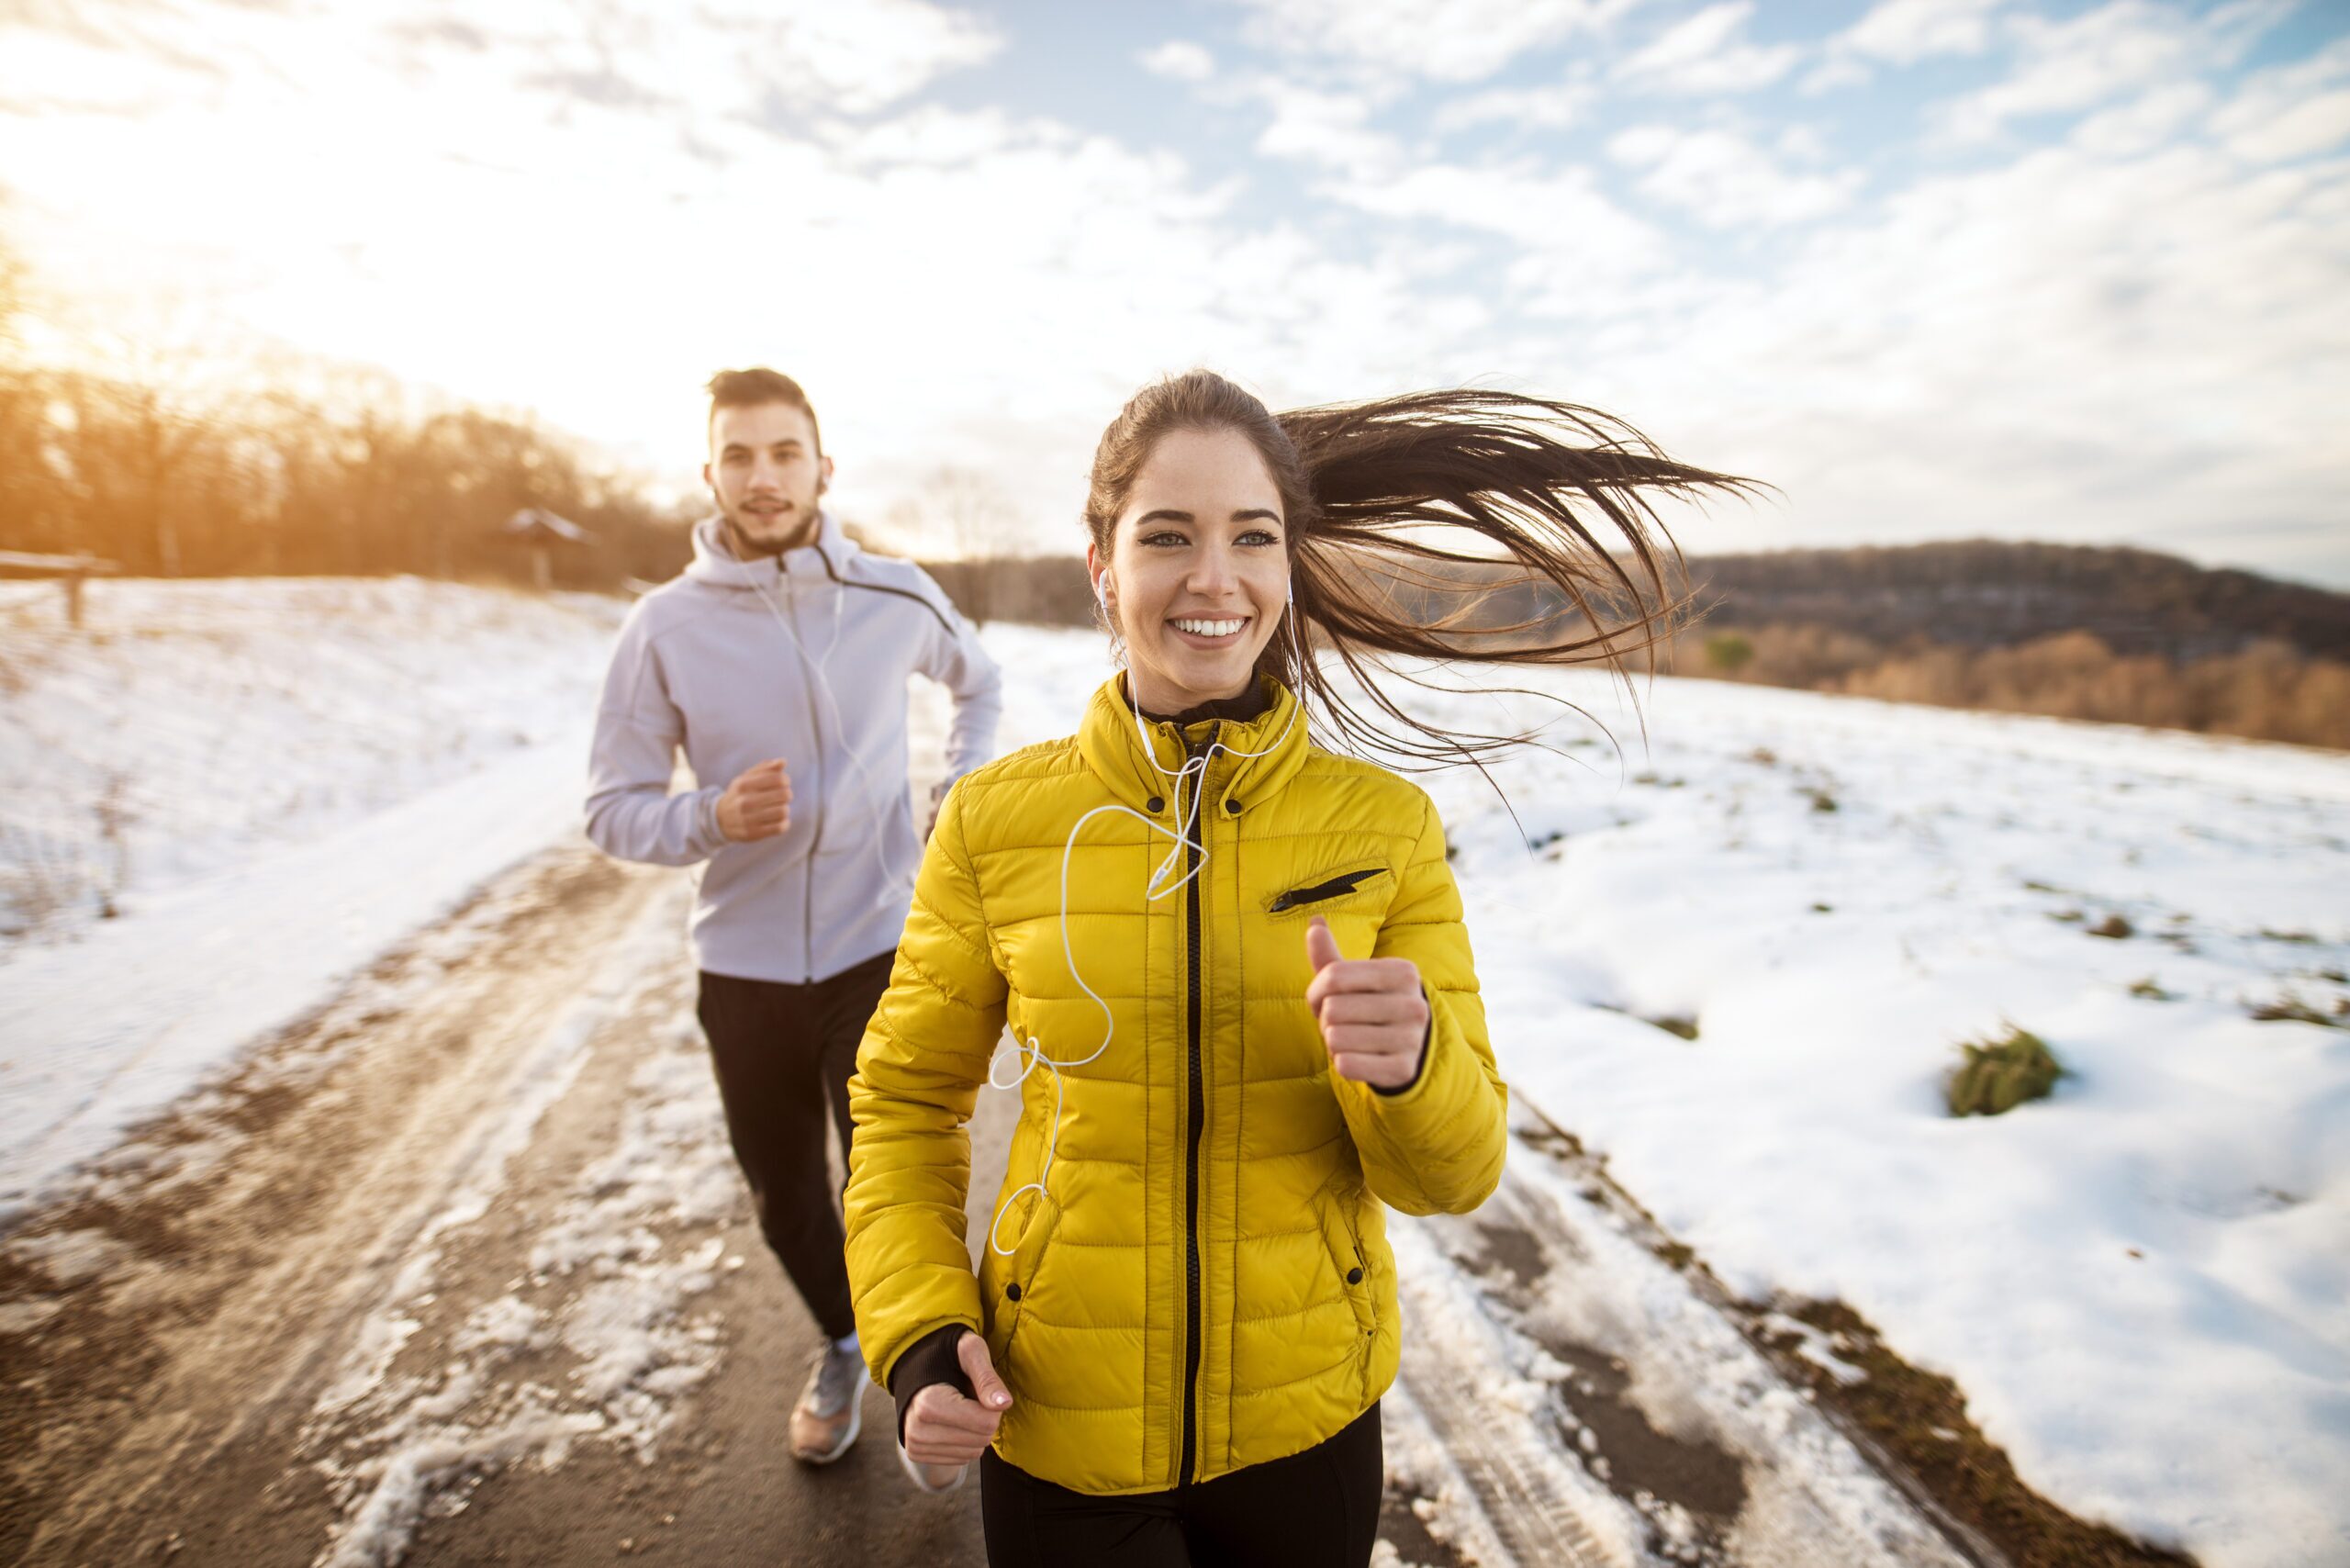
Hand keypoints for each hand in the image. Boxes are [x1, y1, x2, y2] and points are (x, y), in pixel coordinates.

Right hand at [717, 759, 790, 841]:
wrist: (720, 819)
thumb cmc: (740, 794)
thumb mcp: (747, 778)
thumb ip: (765, 768)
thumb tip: (782, 762)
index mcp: (744, 784)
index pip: (778, 779)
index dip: (785, 780)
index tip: (782, 783)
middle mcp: (745, 801)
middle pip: (784, 795)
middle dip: (787, 794)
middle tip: (781, 796)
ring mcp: (748, 819)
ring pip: (783, 811)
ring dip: (784, 808)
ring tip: (778, 808)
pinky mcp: (753, 833)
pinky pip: (780, 827)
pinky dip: (784, 823)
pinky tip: (779, 820)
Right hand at [902, 1332, 1012, 1468]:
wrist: (915, 1364)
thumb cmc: (948, 1355)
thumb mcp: (971, 1352)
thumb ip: (987, 1378)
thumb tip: (1004, 1404)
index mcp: (929, 1404)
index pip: (986, 1424)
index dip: (992, 1405)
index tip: (980, 1389)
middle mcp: (918, 1430)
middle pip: (981, 1440)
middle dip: (984, 1419)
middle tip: (970, 1398)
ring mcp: (916, 1445)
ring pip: (973, 1453)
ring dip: (975, 1431)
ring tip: (958, 1407)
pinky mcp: (917, 1454)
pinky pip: (961, 1459)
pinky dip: (964, 1442)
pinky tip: (951, 1421)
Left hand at [1304, 917, 1427, 1089]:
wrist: (1411, 1051)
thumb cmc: (1373, 1008)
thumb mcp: (1356, 981)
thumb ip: (1331, 957)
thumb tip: (1314, 923)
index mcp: (1402, 972)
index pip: (1333, 976)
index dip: (1316, 992)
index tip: (1323, 1001)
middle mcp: (1413, 1003)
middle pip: (1332, 1009)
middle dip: (1326, 1020)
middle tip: (1343, 1024)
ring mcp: (1411, 1038)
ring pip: (1336, 1039)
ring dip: (1333, 1043)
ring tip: (1353, 1040)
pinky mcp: (1403, 1069)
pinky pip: (1346, 1065)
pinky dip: (1343, 1064)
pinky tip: (1360, 1059)